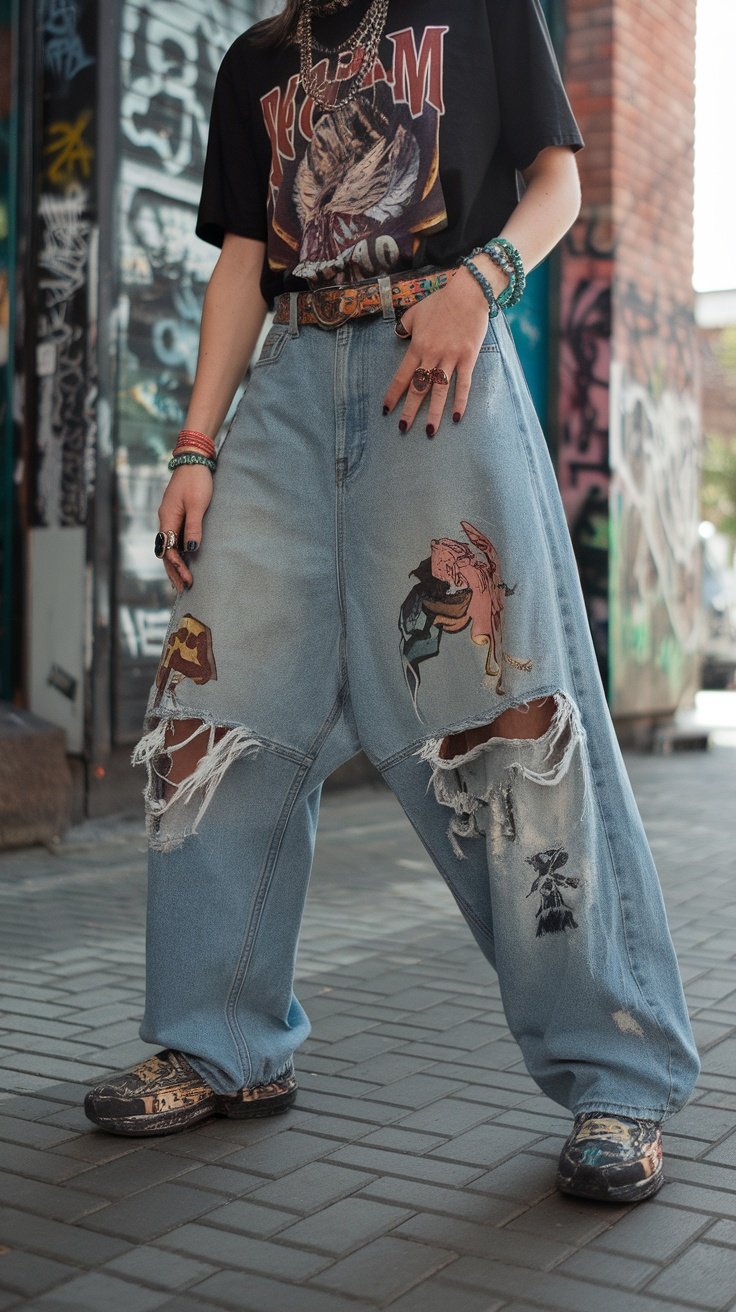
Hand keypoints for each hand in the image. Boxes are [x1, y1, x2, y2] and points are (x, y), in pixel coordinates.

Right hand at [157, 464, 213, 592]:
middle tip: (183, 588)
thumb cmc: (196, 480)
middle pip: (166, 551)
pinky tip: (183, 560)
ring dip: (174, 563)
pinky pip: (174, 538)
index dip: (178, 566)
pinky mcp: (176, 514)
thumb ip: (194, 527)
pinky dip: (177, 552)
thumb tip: (191, 549)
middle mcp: (165, 519)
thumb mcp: (198, 504)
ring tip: (181, 580)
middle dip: (173, 570)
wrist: (193, 460)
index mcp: (167, 518)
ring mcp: (169, 516)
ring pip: (169, 545)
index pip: (169, 549)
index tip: (188, 578)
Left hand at [382, 264, 500, 435]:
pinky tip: (457, 418)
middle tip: (403, 428)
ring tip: (430, 431)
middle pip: (418, 388)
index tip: (386, 410)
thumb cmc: (441, 302)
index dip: (393, 395)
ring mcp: (451, 358)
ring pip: (440, 391)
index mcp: (417, 346)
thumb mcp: (416, 311)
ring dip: (434, 412)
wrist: (468, 293)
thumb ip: (405, 326)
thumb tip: (399, 335)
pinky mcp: (468, 358)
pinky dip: (461, 401)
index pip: (402, 376)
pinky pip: (464, 384)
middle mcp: (432, 355)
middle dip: (410, 410)